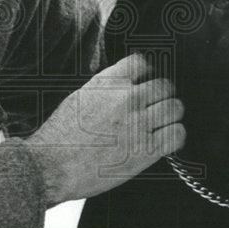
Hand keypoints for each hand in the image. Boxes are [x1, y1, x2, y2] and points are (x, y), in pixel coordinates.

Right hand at [28, 53, 184, 205]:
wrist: (51, 166)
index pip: (142, 62)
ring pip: (175, 107)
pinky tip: (165, 140)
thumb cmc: (60, 137)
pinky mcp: (146, 150)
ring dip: (171, 114)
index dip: (146, 73)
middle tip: (155, 107)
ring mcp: (138, 124)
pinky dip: (175, 135)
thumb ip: (105, 89)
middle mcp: (126, 98)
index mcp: (107, 83)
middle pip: (164, 84)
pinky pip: (177, 134)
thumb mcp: (79, 98)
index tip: (144, 83)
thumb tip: (125, 86)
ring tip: (162, 123)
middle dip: (161, 95)